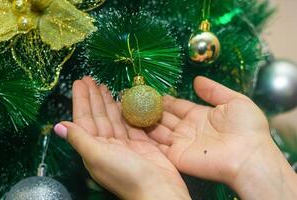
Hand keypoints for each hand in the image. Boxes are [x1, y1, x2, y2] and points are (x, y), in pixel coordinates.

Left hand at [54, 77, 190, 199]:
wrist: (158, 191)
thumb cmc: (127, 176)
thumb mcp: (98, 156)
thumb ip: (79, 139)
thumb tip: (58, 126)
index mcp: (94, 149)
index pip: (84, 119)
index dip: (81, 101)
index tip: (80, 83)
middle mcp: (107, 145)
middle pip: (98, 116)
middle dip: (94, 97)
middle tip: (91, 78)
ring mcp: (124, 144)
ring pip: (113, 118)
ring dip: (108, 102)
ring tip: (104, 86)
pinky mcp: (140, 143)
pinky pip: (130, 123)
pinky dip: (126, 111)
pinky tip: (123, 101)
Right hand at [146, 76, 296, 199]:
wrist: (248, 155)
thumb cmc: (246, 128)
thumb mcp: (235, 101)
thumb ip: (214, 90)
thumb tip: (197, 80)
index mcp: (200, 115)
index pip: (178, 106)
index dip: (166, 100)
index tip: (151, 92)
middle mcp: (188, 128)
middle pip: (165, 117)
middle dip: (152, 109)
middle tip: (135, 99)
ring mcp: (181, 142)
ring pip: (158, 130)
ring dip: (146, 122)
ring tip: (130, 110)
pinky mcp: (176, 155)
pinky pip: (157, 147)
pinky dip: (145, 139)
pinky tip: (133, 127)